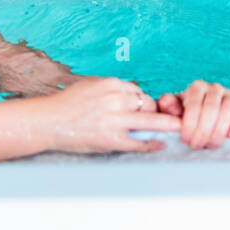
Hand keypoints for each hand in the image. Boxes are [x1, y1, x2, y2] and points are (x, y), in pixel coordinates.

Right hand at [40, 77, 180, 153]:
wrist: (46, 122)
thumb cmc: (67, 104)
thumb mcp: (90, 86)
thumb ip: (112, 89)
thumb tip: (132, 95)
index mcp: (110, 85)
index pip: (137, 91)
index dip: (144, 101)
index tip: (147, 108)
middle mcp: (113, 100)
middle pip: (147, 104)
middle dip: (160, 112)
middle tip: (173, 118)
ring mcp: (113, 121)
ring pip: (148, 121)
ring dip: (167, 126)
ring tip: (182, 129)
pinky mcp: (109, 139)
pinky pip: (136, 142)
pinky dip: (150, 144)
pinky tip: (160, 145)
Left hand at [158, 80, 229, 149]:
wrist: (207, 120)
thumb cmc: (189, 117)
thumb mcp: (175, 113)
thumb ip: (169, 108)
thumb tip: (165, 101)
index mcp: (197, 88)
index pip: (193, 105)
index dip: (189, 125)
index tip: (185, 140)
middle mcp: (214, 88)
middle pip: (211, 109)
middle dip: (203, 132)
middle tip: (197, 146)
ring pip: (227, 110)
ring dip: (218, 132)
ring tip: (211, 145)